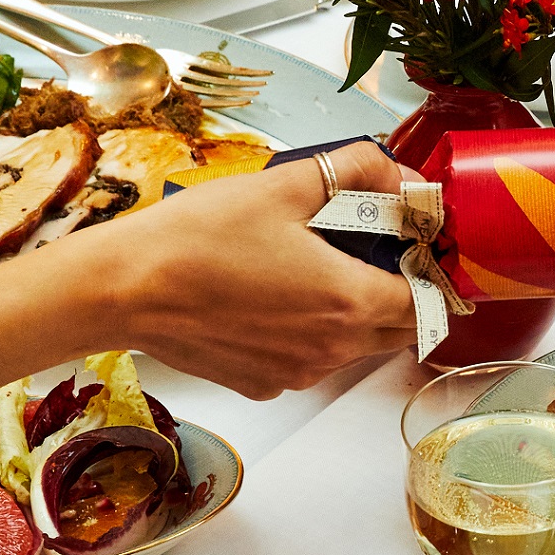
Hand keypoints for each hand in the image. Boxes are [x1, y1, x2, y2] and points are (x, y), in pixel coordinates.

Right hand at [60, 139, 419, 396]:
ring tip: (317, 266)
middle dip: (399, 293)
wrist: (123, 288)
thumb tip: (398, 170)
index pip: (427, 303)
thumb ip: (355, 171)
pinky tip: (274, 295)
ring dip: (353, 312)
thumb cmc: (197, 237)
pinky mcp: (262, 384)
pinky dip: (308, 333)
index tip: (417, 246)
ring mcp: (296, 375)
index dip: (431, 274)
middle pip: (397, 330)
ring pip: (353, 347)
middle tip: (375, 249)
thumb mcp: (284, 185)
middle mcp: (331, 350)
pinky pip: (308, 360)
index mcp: (348, 302)